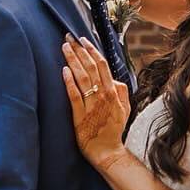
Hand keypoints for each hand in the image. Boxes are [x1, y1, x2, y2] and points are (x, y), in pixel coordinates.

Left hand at [62, 36, 128, 164]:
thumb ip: (121, 92)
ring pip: (82, 78)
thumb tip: (116, 79)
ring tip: (64, 48)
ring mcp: (92, 105)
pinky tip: (64, 70)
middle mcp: (103, 96)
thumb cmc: (114, 131)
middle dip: (79, 50)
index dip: (92, 50)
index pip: (102, 65)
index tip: (83, 40)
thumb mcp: (125, 109)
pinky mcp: (80, 116)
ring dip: (73, 60)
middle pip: (90, 67)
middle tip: (69, 37)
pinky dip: (69, 82)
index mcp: (113, 92)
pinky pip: (75, 96)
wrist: (108, 152)